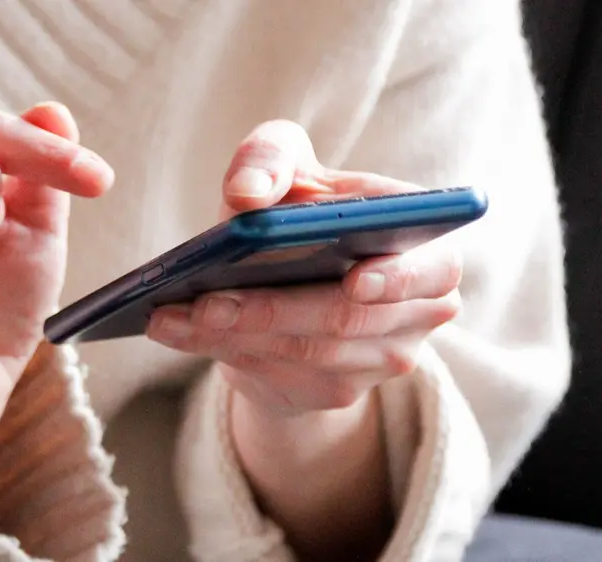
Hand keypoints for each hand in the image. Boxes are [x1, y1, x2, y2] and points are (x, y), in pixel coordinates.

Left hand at [147, 120, 461, 414]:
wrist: (297, 281)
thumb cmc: (303, 212)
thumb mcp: (291, 169)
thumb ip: (270, 157)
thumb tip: (247, 195)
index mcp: (427, 249)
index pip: (431, 268)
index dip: (396, 278)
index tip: (354, 281)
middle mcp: (419, 312)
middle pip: (346, 319)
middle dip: (271, 309)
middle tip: (205, 301)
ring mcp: (381, 360)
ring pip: (304, 353)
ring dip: (231, 334)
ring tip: (170, 315)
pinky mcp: (338, 391)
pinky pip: (279, 376)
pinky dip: (222, 350)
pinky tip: (177, 332)